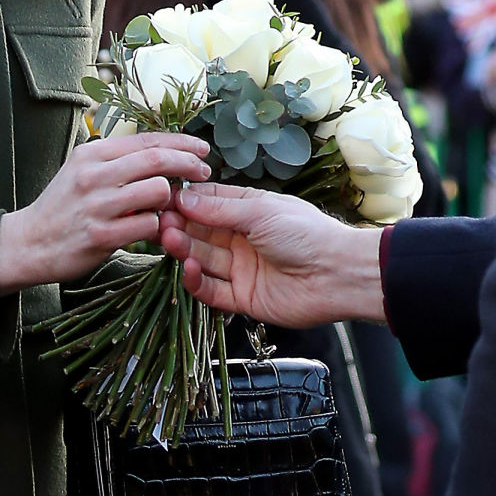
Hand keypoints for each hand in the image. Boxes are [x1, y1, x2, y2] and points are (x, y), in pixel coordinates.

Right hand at [0, 132, 211, 291]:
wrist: (28, 243)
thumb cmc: (62, 206)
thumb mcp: (82, 170)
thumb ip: (117, 161)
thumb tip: (162, 153)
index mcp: (92, 153)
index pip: (147, 140)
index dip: (181, 143)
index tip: (201, 149)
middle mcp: (94, 174)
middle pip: (157, 160)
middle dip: (188, 164)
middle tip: (204, 172)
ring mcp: (97, 205)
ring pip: (157, 191)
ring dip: (170, 200)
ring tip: (167, 208)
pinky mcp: (101, 235)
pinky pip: (148, 226)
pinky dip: (157, 228)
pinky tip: (151, 230)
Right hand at [160, 182, 386, 327]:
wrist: (336, 275)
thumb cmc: (305, 233)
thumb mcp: (259, 212)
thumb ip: (219, 209)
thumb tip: (184, 198)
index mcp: (249, 211)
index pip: (209, 203)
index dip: (186, 202)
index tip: (162, 198)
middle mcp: (242, 238)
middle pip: (201, 232)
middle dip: (180, 226)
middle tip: (159, 222)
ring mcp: (241, 268)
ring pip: (203, 258)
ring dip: (185, 249)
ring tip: (170, 240)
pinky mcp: (242, 297)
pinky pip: (211, 290)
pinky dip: (196, 281)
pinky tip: (188, 268)